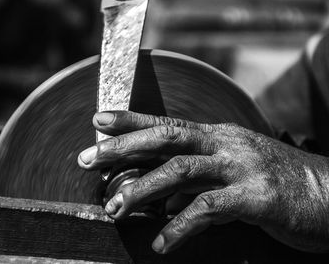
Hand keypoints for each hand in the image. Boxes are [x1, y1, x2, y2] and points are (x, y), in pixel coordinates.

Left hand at [78, 111, 328, 253]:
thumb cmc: (276, 182)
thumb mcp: (232, 174)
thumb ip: (196, 183)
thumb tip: (161, 201)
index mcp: (218, 136)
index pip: (167, 123)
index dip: (131, 120)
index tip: (98, 120)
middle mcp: (225, 144)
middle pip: (166, 139)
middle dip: (122, 147)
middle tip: (87, 158)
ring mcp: (240, 167)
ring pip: (180, 171)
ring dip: (142, 190)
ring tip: (114, 209)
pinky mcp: (256, 196)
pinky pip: (208, 209)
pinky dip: (180, 227)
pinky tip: (162, 243)